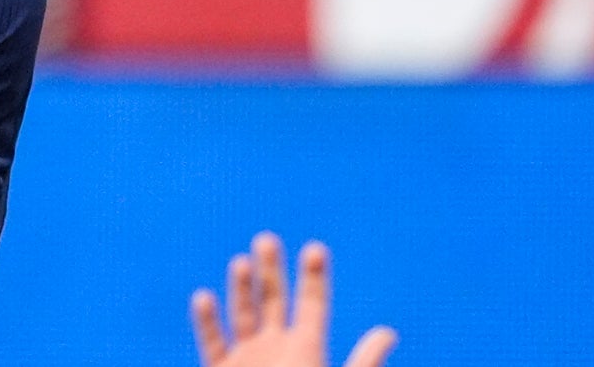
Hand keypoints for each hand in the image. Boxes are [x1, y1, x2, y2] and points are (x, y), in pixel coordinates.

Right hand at [191, 234, 394, 366]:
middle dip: (270, 271)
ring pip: (242, 315)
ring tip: (243, 262)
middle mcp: (276, 348)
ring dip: (241, 289)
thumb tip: (388, 333)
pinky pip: (212, 343)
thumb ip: (363, 363)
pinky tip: (204, 297)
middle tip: (267, 239)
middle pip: (273, 300)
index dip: (314, 277)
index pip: (311, 305)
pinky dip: (207, 321)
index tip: (316, 249)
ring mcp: (247, 359)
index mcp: (308, 349)